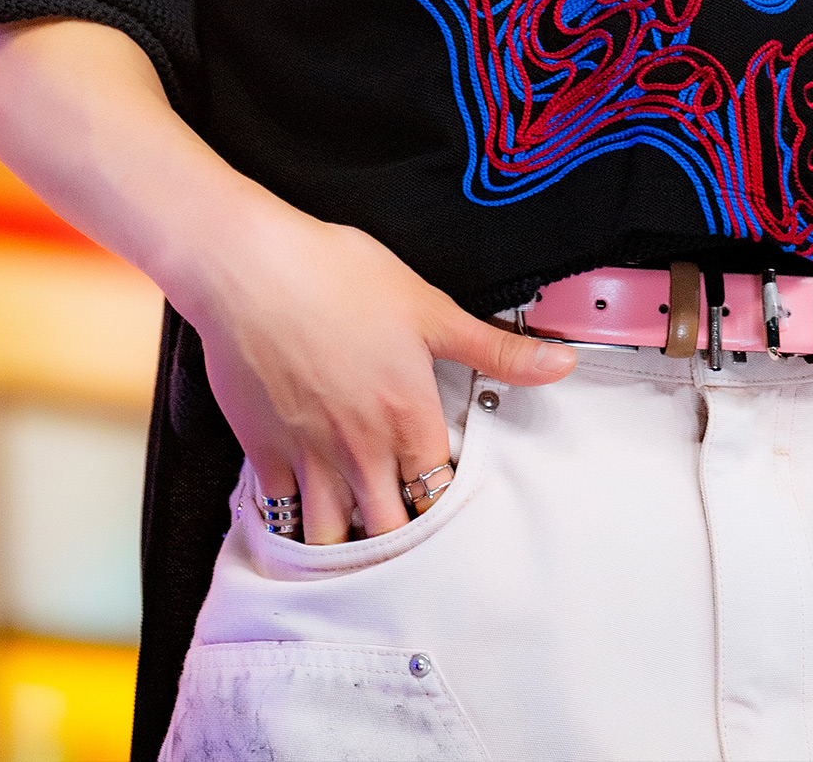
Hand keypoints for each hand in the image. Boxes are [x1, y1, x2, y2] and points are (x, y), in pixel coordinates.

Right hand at [184, 185, 574, 542]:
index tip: (445, 501)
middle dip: (400, 538)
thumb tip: (561, 364)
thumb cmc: (336, 274)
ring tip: (357, 535)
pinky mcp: (263, 452)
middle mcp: (361, 450)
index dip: (446, 504)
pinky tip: (302, 514)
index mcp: (408, 417)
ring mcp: (308, 457)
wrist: (250, 267)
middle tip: (405, 531)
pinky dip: (293, 524)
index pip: (441, 495)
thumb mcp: (428, 306)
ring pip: (332, 539)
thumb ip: (495, 347)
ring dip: (347, 544)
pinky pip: (281, 517)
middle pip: (389, 533)